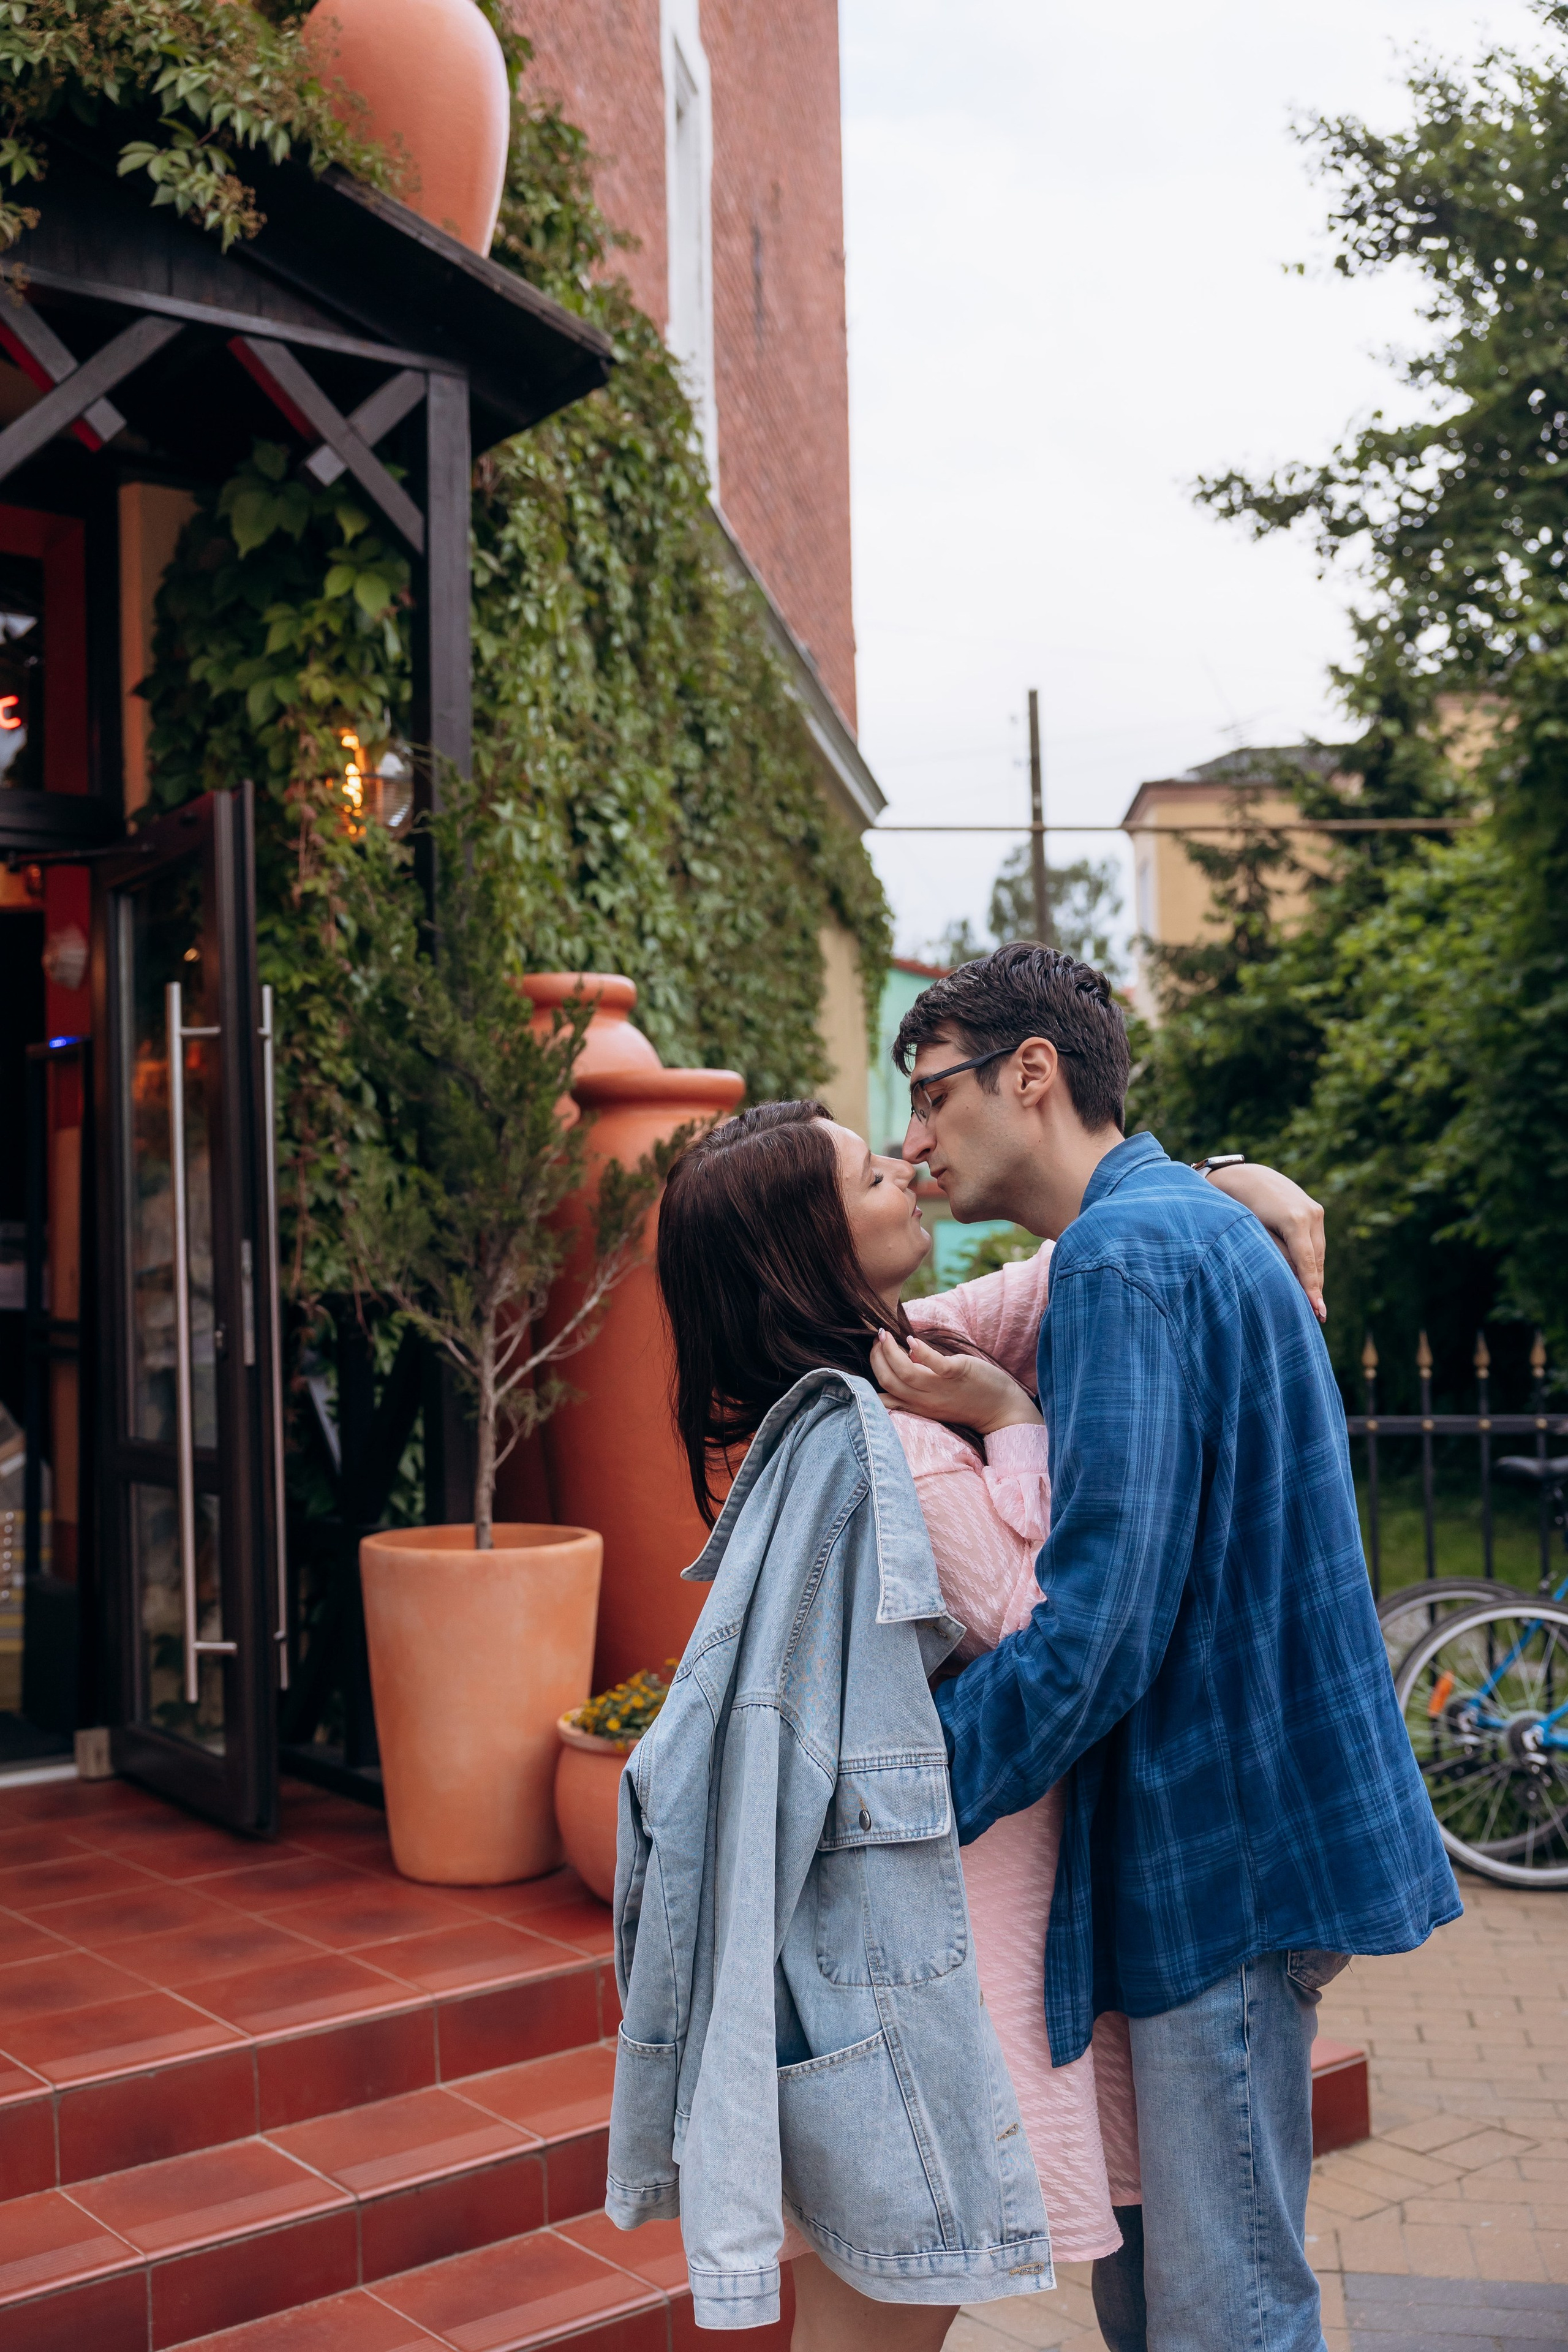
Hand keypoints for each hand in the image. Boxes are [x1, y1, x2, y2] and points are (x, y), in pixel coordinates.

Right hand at [870, 1329, 1042, 1434]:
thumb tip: (904, 1358)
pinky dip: (920, 1351)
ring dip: (890, 1351)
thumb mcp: (935, 1400)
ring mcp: (940, 1388)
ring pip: (905, 1372)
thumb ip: (917, 1387)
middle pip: (888, 1379)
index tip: (874, 1352)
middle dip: (876, 1357)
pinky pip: (934, 1364)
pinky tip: (911, 1339)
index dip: (873, 1371)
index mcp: (917, 1406)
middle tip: (877, 1338)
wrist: (1001, 1410)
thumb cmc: (967, 1400)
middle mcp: (925, 1400)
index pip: (882, 1395)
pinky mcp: (957, 1374)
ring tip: (885, 1334)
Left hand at [1202, 1162, 1325, 1322]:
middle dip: (1316, 1287)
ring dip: (1316, 1275)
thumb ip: (1275, 1255)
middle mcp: (1311, 1213)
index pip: (1307, 1263)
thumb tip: (1292, 1282)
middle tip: (1318, 1316)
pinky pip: (1315, 1241)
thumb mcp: (1252, 1233)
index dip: (1312, 1289)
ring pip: (1319, 1252)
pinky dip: (1312, 1260)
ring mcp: (1315, 1210)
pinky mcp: (1314, 1209)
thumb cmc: (1239, 1206)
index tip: (1318, 1312)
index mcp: (1294, 1219)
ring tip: (1314, 1302)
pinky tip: (1310, 1278)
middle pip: (1316, 1260)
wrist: (1245, 1175)